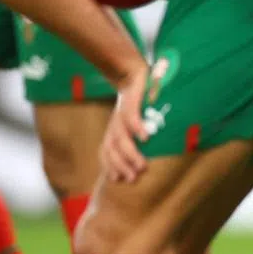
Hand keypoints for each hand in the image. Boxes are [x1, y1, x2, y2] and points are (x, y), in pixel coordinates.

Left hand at [100, 60, 149, 182]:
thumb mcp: (131, 122)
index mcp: (113, 131)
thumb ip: (135, 138)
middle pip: (112, 149)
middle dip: (121, 165)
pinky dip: (137, 128)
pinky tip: (145, 137)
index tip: (119, 180)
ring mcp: (121, 115)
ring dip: (130, 153)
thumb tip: (145, 154)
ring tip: (142, 165)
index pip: (106, 152)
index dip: (110, 167)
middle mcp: (114, 125)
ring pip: (121, 138)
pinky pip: (131, 117)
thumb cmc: (135, 102)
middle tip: (133, 178)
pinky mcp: (130, 103)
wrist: (130, 73)